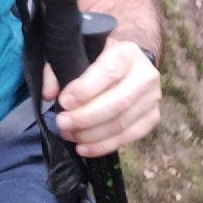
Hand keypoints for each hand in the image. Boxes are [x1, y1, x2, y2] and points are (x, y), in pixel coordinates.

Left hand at [45, 39, 161, 158]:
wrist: (133, 61)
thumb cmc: (100, 57)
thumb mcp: (79, 53)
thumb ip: (59, 71)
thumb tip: (49, 95)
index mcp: (127, 53)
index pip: (107, 73)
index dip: (84, 91)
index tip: (64, 102)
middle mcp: (145, 75)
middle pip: (117, 104)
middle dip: (85, 118)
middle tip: (63, 124)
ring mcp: (152, 98)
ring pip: (122, 124)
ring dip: (92, 135)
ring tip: (70, 135)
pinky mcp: (153, 117)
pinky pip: (129, 137)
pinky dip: (104, 146)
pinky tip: (84, 148)